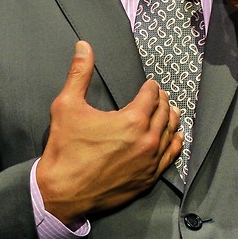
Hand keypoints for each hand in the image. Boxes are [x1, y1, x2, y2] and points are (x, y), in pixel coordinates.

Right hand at [36, 41, 182, 225]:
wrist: (62, 193)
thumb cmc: (64, 149)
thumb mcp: (67, 105)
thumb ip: (79, 73)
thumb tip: (83, 46)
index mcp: (132, 120)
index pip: (151, 96)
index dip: (151, 87)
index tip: (150, 84)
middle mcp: (148, 141)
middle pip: (164, 113)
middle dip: (162, 101)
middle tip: (160, 95)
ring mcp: (150, 162)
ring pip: (171, 134)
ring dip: (171, 120)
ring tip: (170, 111)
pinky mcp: (148, 179)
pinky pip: (170, 157)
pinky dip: (174, 144)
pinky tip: (175, 138)